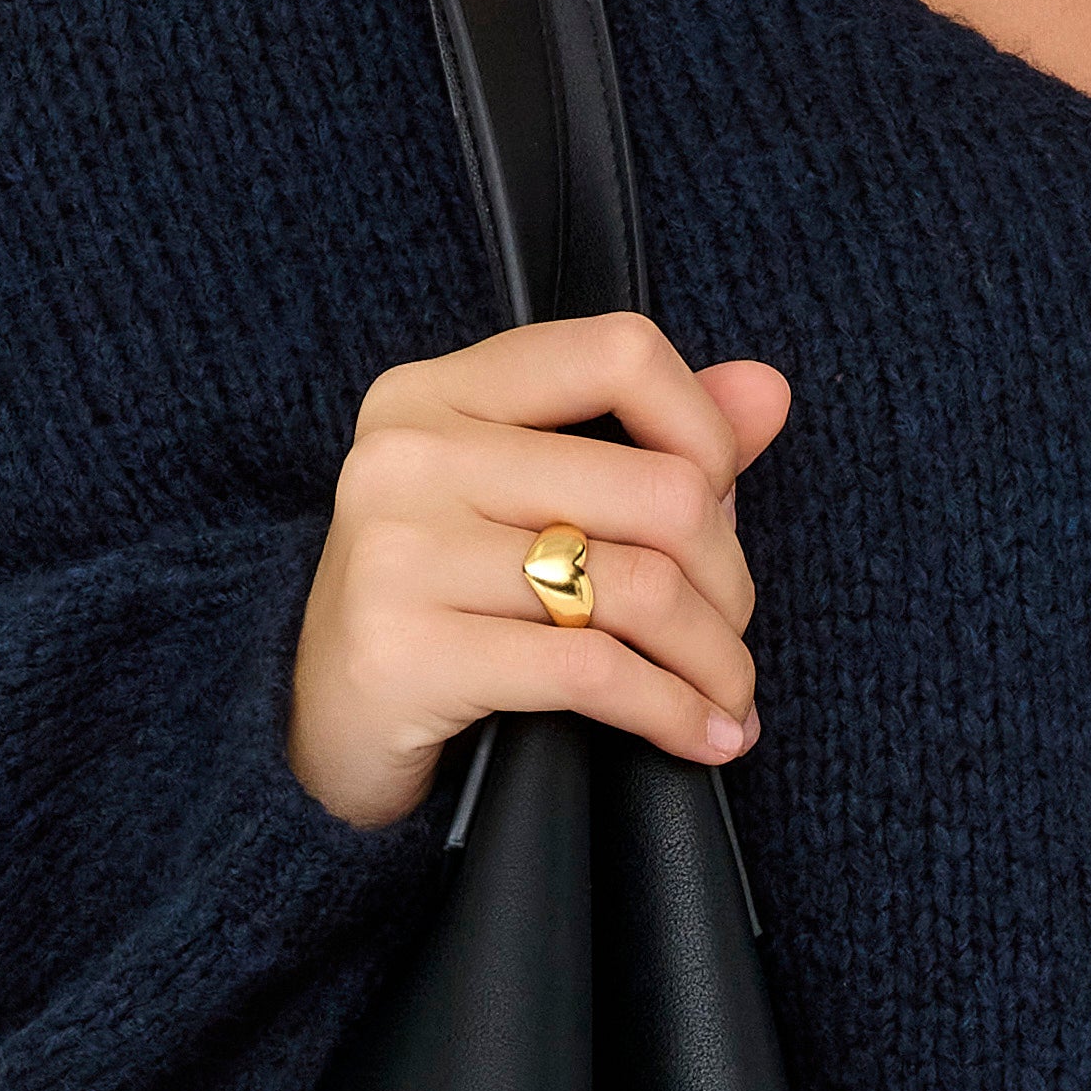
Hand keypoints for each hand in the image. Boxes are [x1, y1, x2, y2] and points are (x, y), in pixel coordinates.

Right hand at [288, 310, 792, 829]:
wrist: (322, 727)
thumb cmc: (445, 600)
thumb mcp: (532, 499)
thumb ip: (650, 438)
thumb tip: (768, 391)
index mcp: (439, 391)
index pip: (621, 352)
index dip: (705, 428)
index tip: (722, 502)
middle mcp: (409, 453)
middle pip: (657, 488)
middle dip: (727, 577)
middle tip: (730, 632)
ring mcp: (398, 552)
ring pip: (640, 587)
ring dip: (713, 658)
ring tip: (729, 697)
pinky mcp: (404, 652)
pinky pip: (594, 671)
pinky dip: (673, 713)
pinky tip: (703, 738)